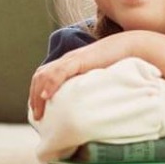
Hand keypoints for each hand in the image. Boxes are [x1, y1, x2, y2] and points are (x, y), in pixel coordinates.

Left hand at [29, 31, 147, 120]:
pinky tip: (46, 96)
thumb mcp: (97, 78)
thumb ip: (87, 86)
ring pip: (45, 75)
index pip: (44, 76)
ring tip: (39, 113)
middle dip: (34, 97)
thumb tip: (85, 107)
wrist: (130, 46)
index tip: (38, 110)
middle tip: (36, 116)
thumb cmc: (117, 64)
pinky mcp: (79, 60)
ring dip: (38, 94)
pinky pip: (59, 71)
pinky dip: (50, 84)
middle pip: (40, 76)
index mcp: (68, 64)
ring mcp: (71, 59)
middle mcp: (66, 60)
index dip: (36, 92)